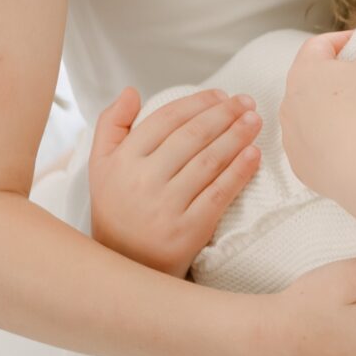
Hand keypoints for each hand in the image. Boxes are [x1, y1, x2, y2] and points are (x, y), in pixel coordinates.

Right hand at [84, 85, 261, 275]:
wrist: (125, 264)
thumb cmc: (117, 208)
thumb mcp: (101, 164)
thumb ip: (111, 124)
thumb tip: (132, 91)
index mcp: (122, 161)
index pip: (165, 120)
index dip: (197, 103)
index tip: (221, 95)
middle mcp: (142, 181)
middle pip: (192, 137)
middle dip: (224, 114)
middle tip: (247, 102)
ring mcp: (166, 207)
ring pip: (209, 161)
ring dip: (237, 137)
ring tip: (254, 122)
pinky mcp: (187, 231)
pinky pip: (219, 194)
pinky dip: (239, 171)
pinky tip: (253, 154)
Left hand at [281, 0, 355, 200]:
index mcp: (302, 73)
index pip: (320, 46)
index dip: (347, 41)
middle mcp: (288, 106)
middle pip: (314, 83)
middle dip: (340, 78)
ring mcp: (293, 141)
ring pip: (313, 118)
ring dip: (335, 113)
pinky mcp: (304, 171)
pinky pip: (318, 150)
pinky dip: (334, 144)